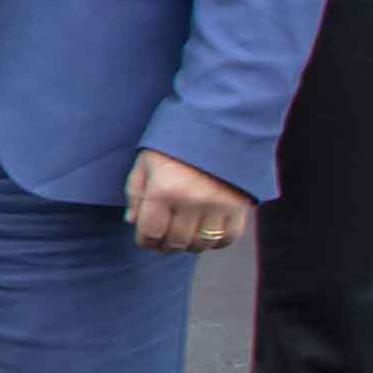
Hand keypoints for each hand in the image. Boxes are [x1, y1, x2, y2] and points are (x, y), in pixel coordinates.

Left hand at [127, 149, 252, 254]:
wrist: (219, 126)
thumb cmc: (176, 143)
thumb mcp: (146, 162)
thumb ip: (136, 192)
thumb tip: (133, 221)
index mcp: (164, 189)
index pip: (151, 232)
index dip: (145, 241)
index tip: (145, 240)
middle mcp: (192, 201)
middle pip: (175, 242)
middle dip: (164, 245)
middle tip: (162, 241)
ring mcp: (218, 206)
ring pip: (201, 244)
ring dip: (188, 246)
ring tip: (182, 237)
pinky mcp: (239, 207)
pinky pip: (227, 239)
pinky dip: (215, 242)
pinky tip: (206, 234)